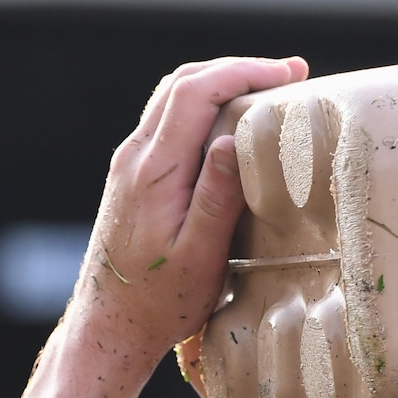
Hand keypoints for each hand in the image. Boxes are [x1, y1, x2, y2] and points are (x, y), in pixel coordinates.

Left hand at [61, 55, 308, 382]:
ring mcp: (128, 167)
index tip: (289, 73)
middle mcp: (134, 159)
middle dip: (236, 70)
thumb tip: (235, 139)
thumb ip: (217, 197)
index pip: (196, 92)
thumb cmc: (159, 303)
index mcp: (154, 171)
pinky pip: (166, 125)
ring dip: (218, 85)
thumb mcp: (200, 256)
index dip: (244, 71)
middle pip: (182, 84)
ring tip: (266, 93)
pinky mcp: (129, 180)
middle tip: (288, 74)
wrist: (108, 327)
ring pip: (171, 101)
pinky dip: (202, 109)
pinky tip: (230, 128)